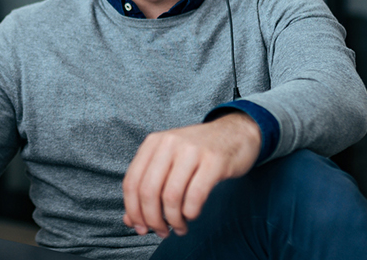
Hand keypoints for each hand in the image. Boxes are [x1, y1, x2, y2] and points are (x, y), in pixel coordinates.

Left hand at [121, 112, 260, 237]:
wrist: (236, 133)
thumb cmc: (199, 153)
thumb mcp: (169, 163)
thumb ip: (148, 188)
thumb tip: (130, 221)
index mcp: (153, 143)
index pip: (132, 182)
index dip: (133, 211)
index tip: (140, 227)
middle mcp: (169, 143)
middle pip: (148, 191)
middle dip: (152, 219)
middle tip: (161, 232)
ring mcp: (192, 150)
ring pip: (171, 196)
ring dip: (173, 220)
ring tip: (179, 227)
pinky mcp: (214, 161)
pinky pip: (195, 196)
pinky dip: (190, 213)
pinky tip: (192, 215)